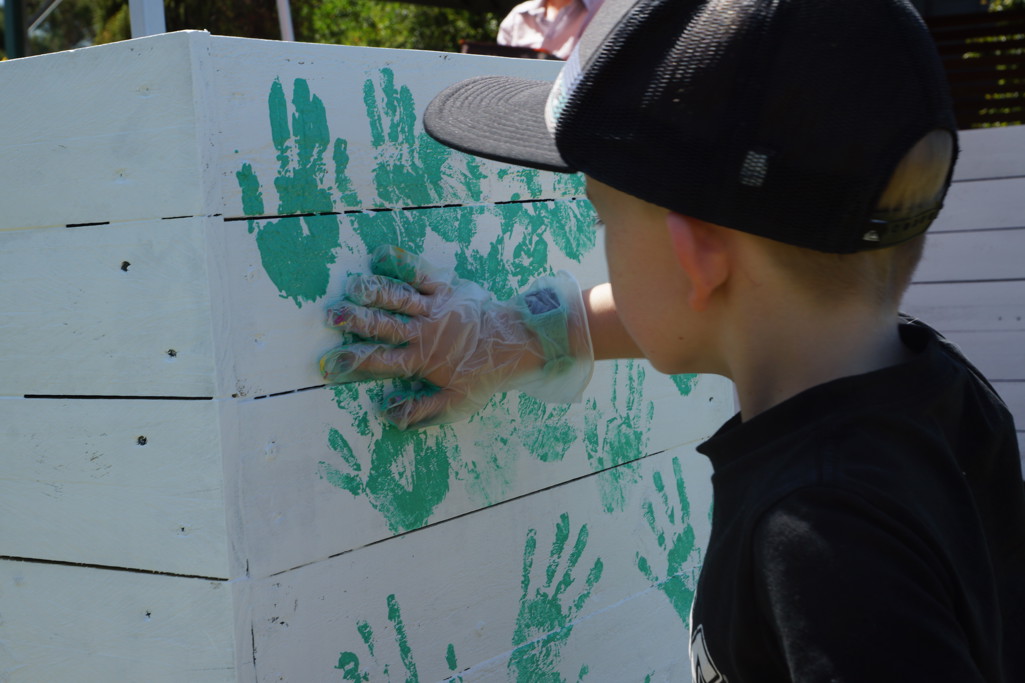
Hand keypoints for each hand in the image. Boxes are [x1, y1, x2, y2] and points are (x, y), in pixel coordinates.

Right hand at [320, 246, 592, 428]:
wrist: (514, 343)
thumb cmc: (482, 374)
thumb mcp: (454, 401)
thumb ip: (420, 409)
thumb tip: (385, 413)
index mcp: (422, 360)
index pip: (381, 361)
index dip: (354, 363)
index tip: (328, 364)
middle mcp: (424, 332)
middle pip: (383, 325)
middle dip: (356, 320)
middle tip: (331, 315)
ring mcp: (434, 307)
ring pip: (398, 298)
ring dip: (373, 291)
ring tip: (349, 286)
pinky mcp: (445, 287)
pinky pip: (420, 273)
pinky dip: (401, 263)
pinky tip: (379, 254)